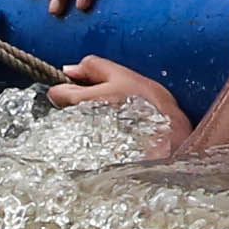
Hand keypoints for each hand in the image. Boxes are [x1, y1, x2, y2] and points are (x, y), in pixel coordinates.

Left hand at [43, 55, 186, 138]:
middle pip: (65, 113)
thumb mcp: (123, 76)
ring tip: (116, 124)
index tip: (83, 89)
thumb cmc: (151, 106)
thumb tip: (69, 69)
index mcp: (83, 101)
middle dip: (79, 108)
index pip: (56, 94)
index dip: (68, 88)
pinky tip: (118, 138)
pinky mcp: (96, 161)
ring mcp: (85, 145)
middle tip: (105, 107)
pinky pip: (87, 147)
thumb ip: (93, 68)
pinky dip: (97, 142)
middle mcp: (79, 125)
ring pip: (76, 129)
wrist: (172, 139)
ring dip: (88, 124)